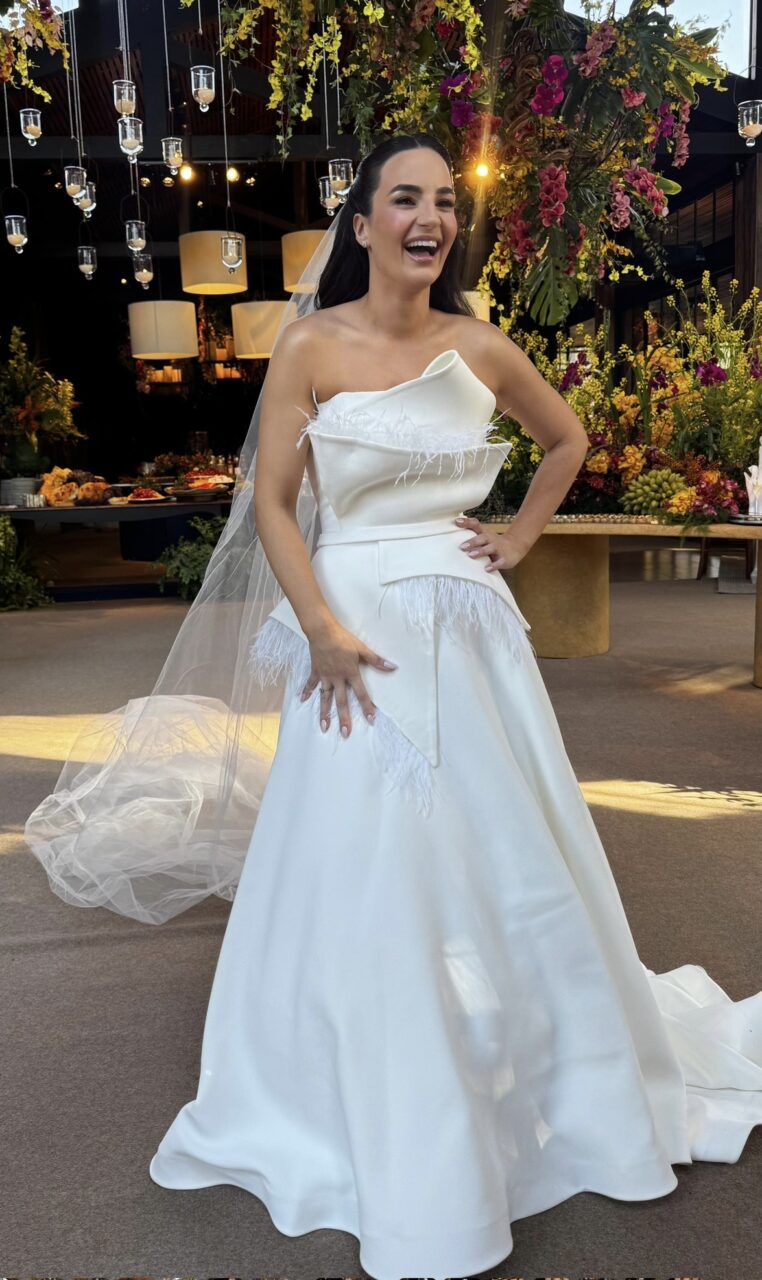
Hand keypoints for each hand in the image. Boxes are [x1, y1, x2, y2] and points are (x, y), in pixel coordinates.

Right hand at [299, 618, 397, 736]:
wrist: (322, 630)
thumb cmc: (343, 639)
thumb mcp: (362, 648)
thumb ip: (376, 660)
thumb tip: (392, 667)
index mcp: (350, 673)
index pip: (361, 694)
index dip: (367, 707)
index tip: (371, 720)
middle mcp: (337, 678)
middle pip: (341, 702)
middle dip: (344, 718)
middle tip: (345, 734)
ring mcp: (325, 676)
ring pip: (325, 698)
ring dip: (324, 713)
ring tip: (324, 727)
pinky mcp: (316, 671)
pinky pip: (311, 683)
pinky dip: (306, 691)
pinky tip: (302, 700)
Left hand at [454, 515, 525, 571]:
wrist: (515, 547)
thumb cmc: (493, 543)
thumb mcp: (484, 537)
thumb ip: (471, 535)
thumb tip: (451, 533)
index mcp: (485, 533)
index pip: (476, 525)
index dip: (467, 522)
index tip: (456, 522)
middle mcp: (491, 539)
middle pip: (482, 538)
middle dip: (472, 542)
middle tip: (461, 547)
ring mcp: (499, 549)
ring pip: (490, 548)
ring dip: (480, 552)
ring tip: (471, 555)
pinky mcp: (505, 559)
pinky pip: (499, 562)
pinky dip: (493, 565)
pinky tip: (487, 569)